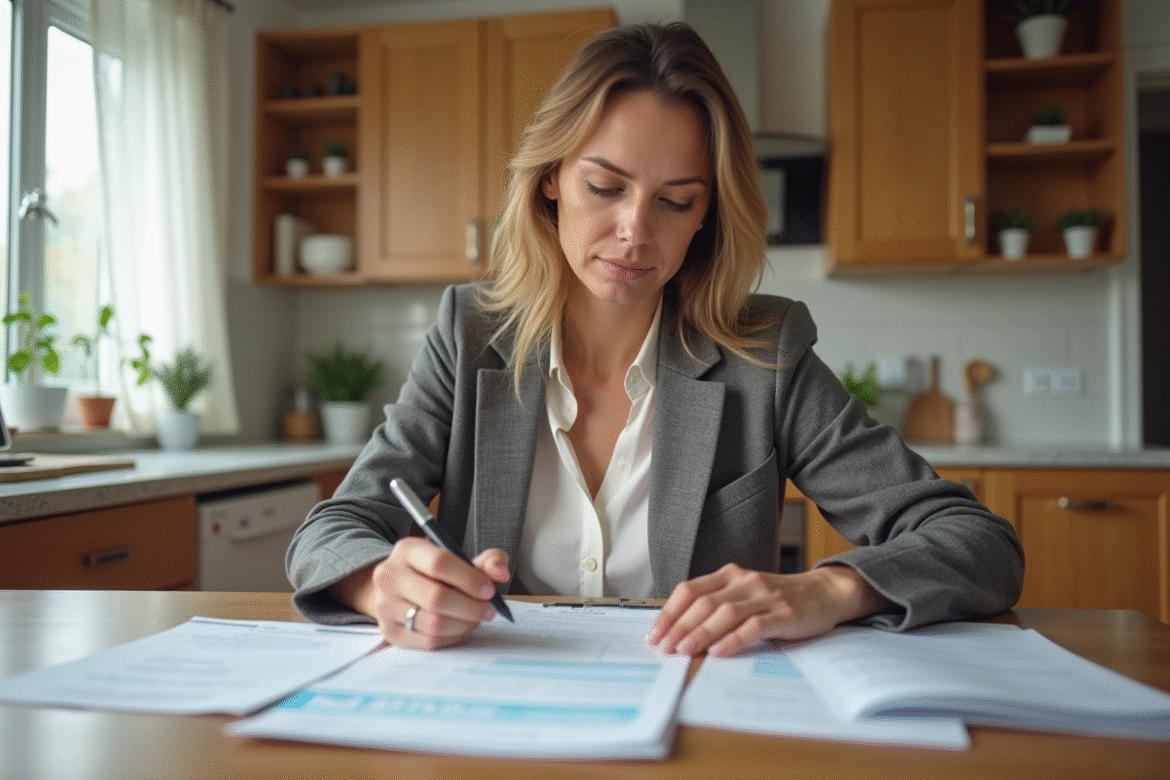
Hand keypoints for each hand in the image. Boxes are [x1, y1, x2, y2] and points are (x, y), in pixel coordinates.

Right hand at [332, 539, 509, 648]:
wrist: (399, 588)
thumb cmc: (435, 572)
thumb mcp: (458, 557)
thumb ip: (487, 561)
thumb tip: (500, 573)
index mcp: (407, 550)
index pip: (439, 563)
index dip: (469, 579)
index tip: (489, 590)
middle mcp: (389, 576)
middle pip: (436, 598)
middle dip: (471, 607)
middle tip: (488, 610)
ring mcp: (385, 605)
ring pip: (434, 623)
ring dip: (464, 624)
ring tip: (475, 619)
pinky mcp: (389, 631)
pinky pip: (428, 641)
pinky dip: (452, 637)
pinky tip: (460, 628)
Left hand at [646, 563, 891, 657]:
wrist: (823, 593)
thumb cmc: (777, 598)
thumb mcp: (744, 593)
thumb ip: (717, 604)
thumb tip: (679, 630)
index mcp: (729, 574)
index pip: (690, 589)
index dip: (669, 611)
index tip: (654, 633)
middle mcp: (744, 581)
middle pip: (703, 602)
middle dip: (679, 625)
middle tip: (663, 646)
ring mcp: (764, 596)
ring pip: (724, 613)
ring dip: (700, 632)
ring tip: (683, 650)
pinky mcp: (783, 613)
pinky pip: (753, 626)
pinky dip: (733, 640)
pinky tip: (719, 652)